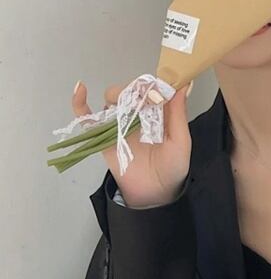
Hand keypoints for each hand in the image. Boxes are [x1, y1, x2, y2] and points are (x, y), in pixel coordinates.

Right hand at [71, 79, 193, 207]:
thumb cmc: (172, 167)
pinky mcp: (103, 135)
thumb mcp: (180, 141)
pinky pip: (86, 116)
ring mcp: (120, 123)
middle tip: (141, 101)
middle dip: (134, 90)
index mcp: (158, 112)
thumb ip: (178, 114)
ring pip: (112, 98)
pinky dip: (79, 102)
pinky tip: (80, 89)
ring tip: (125, 109)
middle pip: (130, 89)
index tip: (155, 90)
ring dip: (116, 96)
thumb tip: (184, 85)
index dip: (152, 85)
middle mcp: (139, 113)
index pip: (152, 88)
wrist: (154, 193)